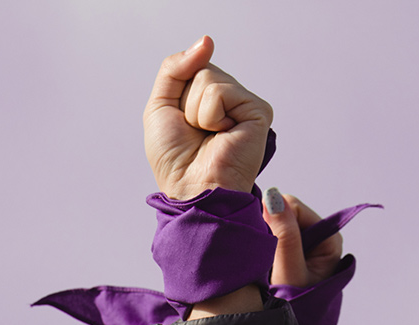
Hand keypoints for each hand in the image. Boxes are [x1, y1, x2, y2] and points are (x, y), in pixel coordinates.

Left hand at [144, 36, 272, 199]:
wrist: (192, 188)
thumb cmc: (177, 159)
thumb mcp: (160, 105)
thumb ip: (175, 67)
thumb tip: (206, 41)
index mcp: (210, 99)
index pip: (192, 67)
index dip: (177, 94)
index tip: (184, 124)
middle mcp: (231, 100)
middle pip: (200, 70)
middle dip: (186, 102)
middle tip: (197, 132)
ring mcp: (245, 105)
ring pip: (208, 78)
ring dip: (196, 111)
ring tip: (209, 134)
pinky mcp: (258, 111)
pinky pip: (220, 91)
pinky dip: (210, 114)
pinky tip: (221, 134)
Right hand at [262, 188, 343, 287]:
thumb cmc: (295, 305)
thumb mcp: (288, 269)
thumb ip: (284, 234)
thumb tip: (274, 196)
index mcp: (328, 239)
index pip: (295, 208)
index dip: (274, 217)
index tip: (262, 238)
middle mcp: (319, 237)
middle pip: (285, 212)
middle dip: (269, 226)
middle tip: (262, 252)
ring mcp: (305, 242)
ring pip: (276, 221)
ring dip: (265, 234)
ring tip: (262, 258)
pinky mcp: (291, 248)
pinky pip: (272, 233)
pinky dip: (263, 241)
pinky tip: (261, 256)